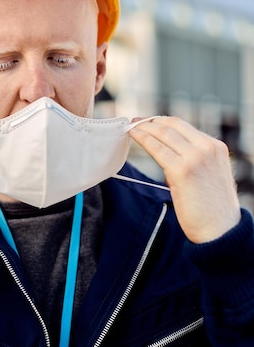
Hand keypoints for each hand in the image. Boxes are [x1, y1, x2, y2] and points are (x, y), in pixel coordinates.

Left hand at [129, 116, 240, 243]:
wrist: (220, 229)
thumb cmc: (210, 206)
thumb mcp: (206, 173)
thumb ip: (190, 158)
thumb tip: (164, 151)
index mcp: (215, 147)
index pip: (182, 125)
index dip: (160, 121)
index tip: (146, 121)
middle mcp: (207, 148)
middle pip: (171, 126)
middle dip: (149, 122)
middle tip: (133, 122)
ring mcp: (196, 158)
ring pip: (163, 134)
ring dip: (143, 128)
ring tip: (130, 128)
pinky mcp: (182, 171)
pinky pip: (157, 149)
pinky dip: (143, 140)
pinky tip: (133, 137)